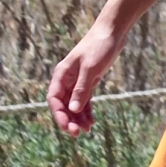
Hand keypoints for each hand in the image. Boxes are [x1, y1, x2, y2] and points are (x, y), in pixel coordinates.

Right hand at [48, 20, 123, 135]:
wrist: (112, 33)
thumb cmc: (99, 47)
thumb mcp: (90, 69)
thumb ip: (81, 89)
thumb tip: (73, 110)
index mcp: (62, 74)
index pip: (54, 99)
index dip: (59, 114)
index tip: (68, 128)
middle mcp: (67, 79)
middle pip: (62, 104)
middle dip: (68, 119)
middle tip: (77, 133)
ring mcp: (77, 81)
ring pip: (73, 104)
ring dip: (77, 118)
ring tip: (87, 130)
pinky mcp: (88, 81)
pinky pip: (84, 100)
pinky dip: (86, 111)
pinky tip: (91, 121)